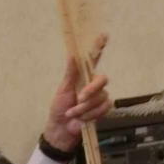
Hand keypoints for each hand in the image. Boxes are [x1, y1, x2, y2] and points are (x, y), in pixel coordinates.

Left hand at [42, 35, 111, 151]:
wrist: (61, 128)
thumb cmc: (59, 107)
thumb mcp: (63, 89)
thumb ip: (70, 74)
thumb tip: (71, 55)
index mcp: (82, 76)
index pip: (92, 59)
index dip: (98, 47)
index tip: (104, 35)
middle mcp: (93, 84)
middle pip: (102, 80)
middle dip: (90, 90)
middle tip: (79, 98)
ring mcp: (99, 96)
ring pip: (101, 97)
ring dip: (85, 107)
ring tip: (73, 112)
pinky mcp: (103, 108)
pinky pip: (103, 108)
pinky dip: (90, 114)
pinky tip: (82, 118)